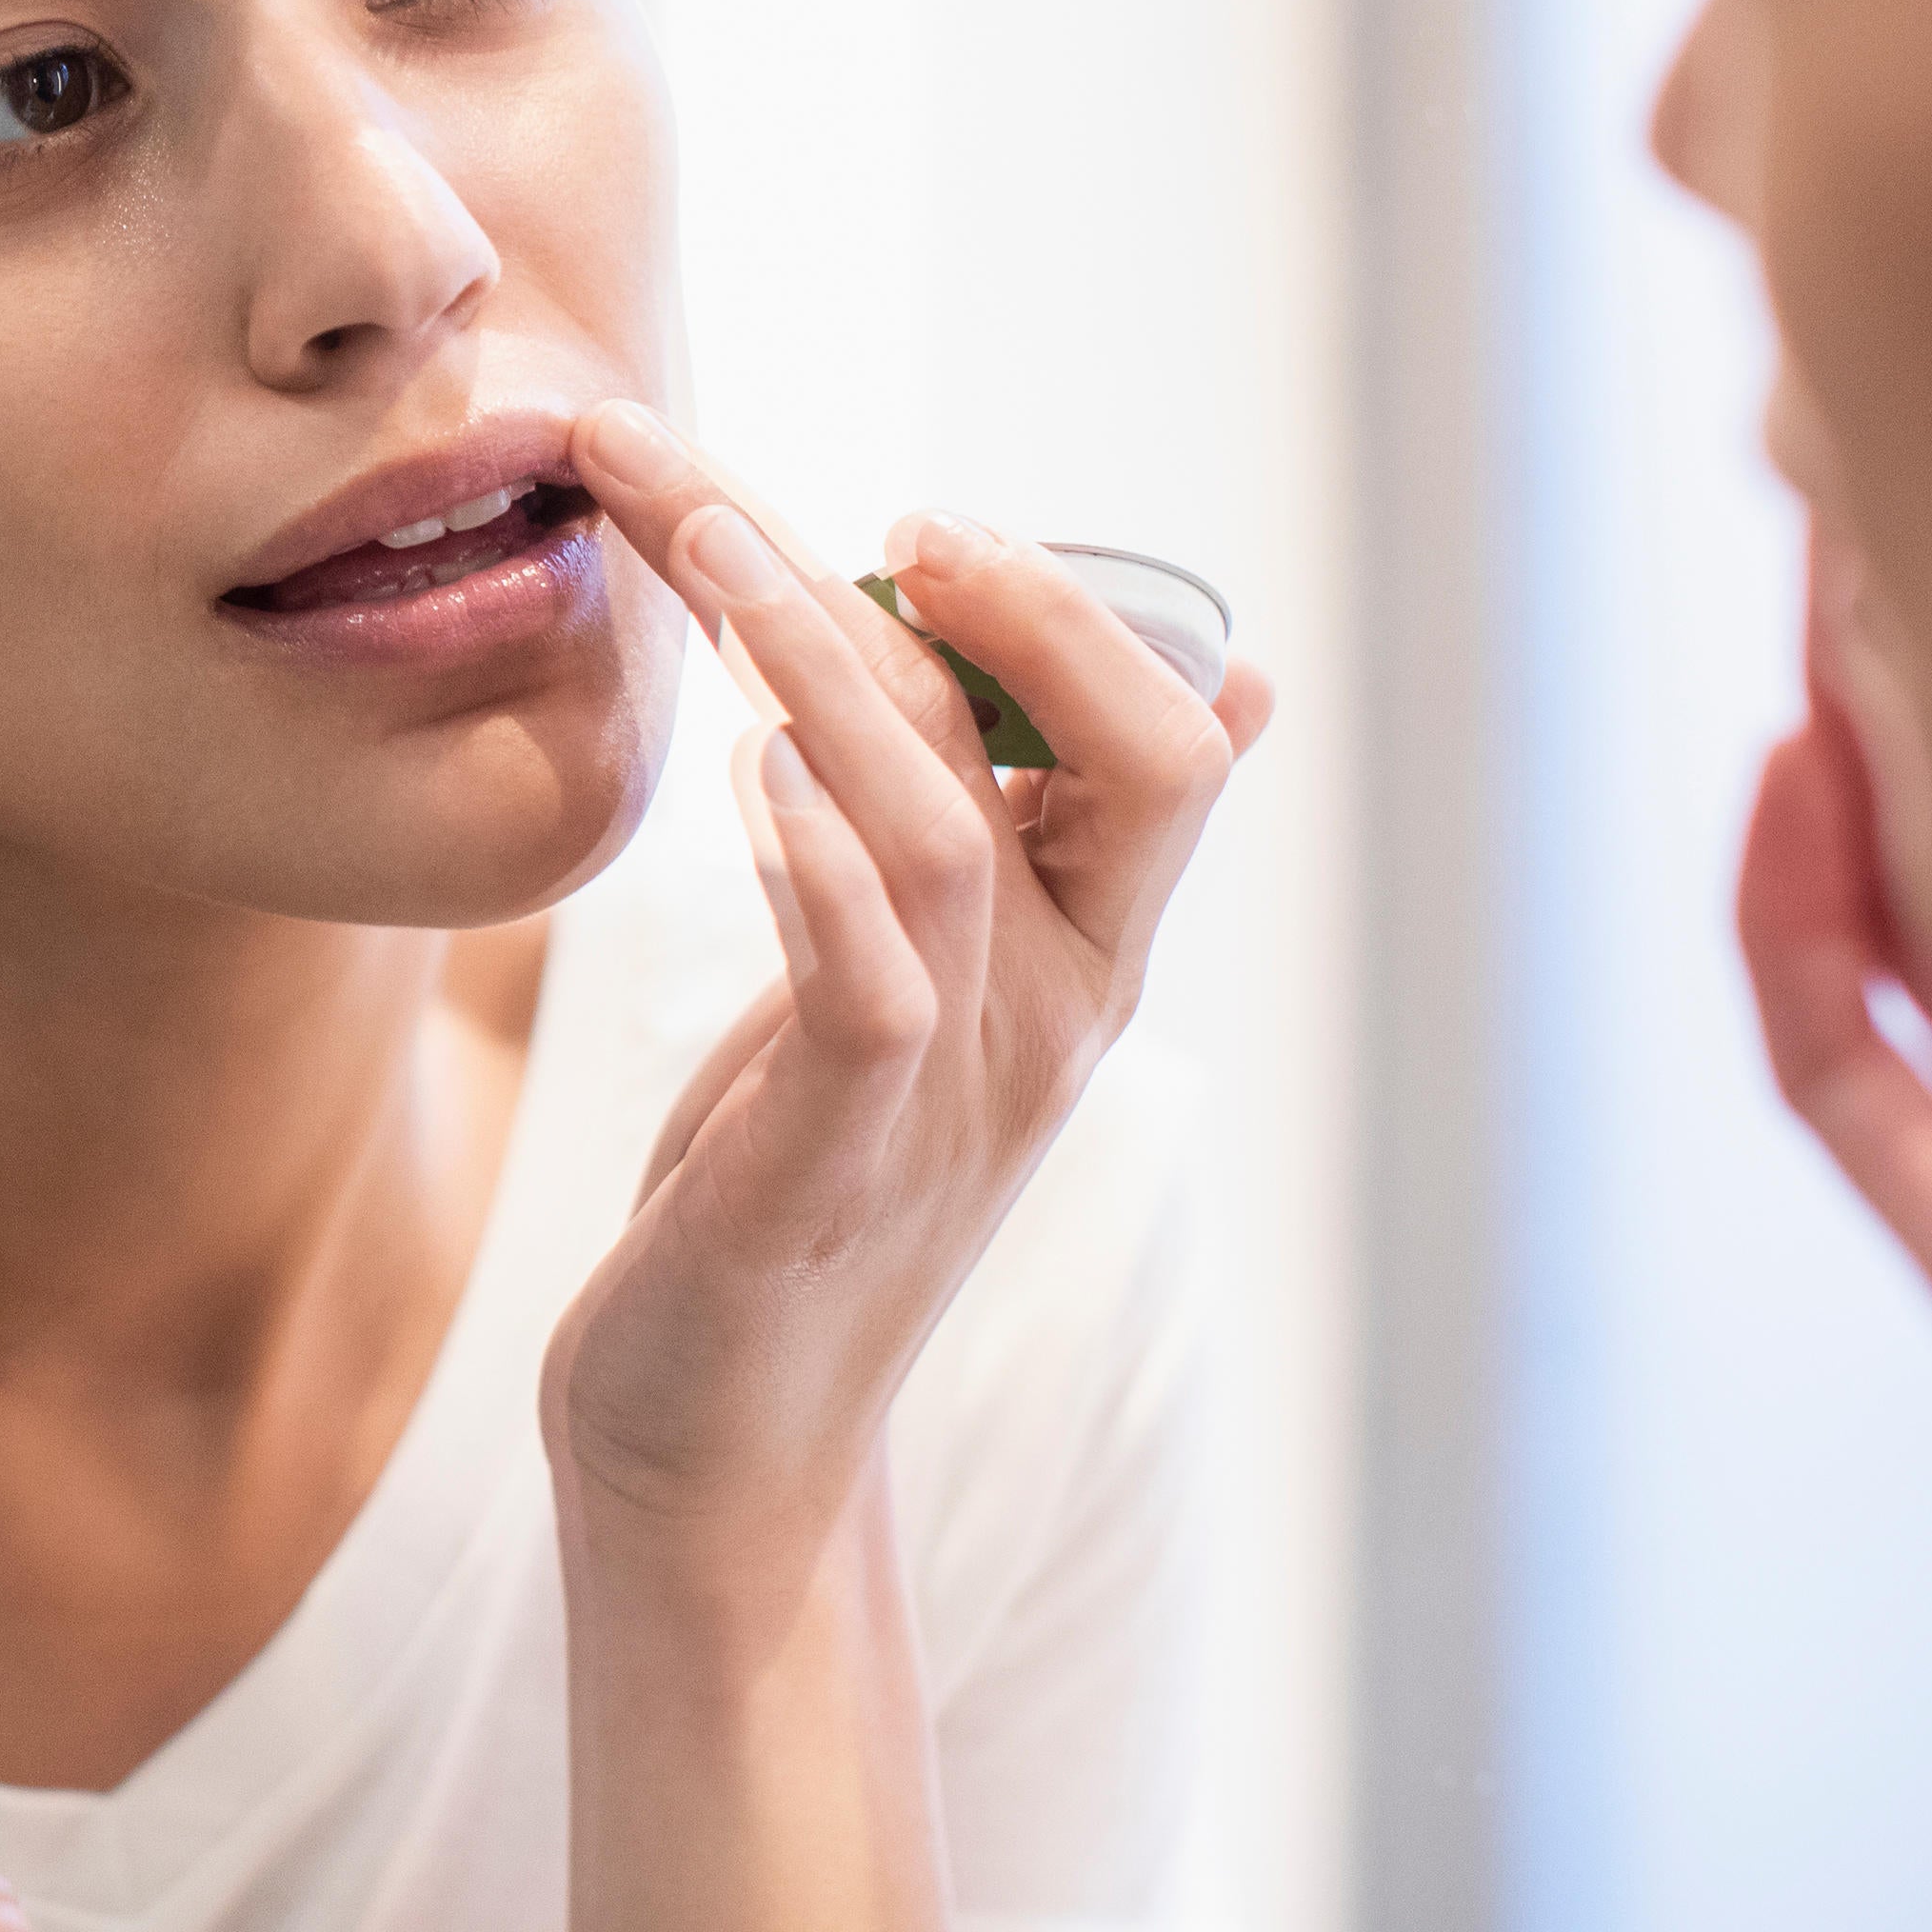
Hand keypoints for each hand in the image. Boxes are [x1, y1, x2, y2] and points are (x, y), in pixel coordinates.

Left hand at [546, 403, 1270, 1622]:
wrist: (711, 1442)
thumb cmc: (789, 1183)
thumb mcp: (914, 991)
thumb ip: (1007, 839)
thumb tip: (1221, 683)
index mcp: (1074, 960)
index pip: (1161, 747)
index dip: (1074, 611)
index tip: (929, 518)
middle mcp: (1046, 1014)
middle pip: (1113, 759)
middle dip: (994, 593)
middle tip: (860, 489)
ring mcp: (946, 1092)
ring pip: (947, 834)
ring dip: (832, 671)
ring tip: (716, 548)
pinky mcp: (822, 1166)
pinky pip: (859, 990)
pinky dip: (809, 864)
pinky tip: (744, 769)